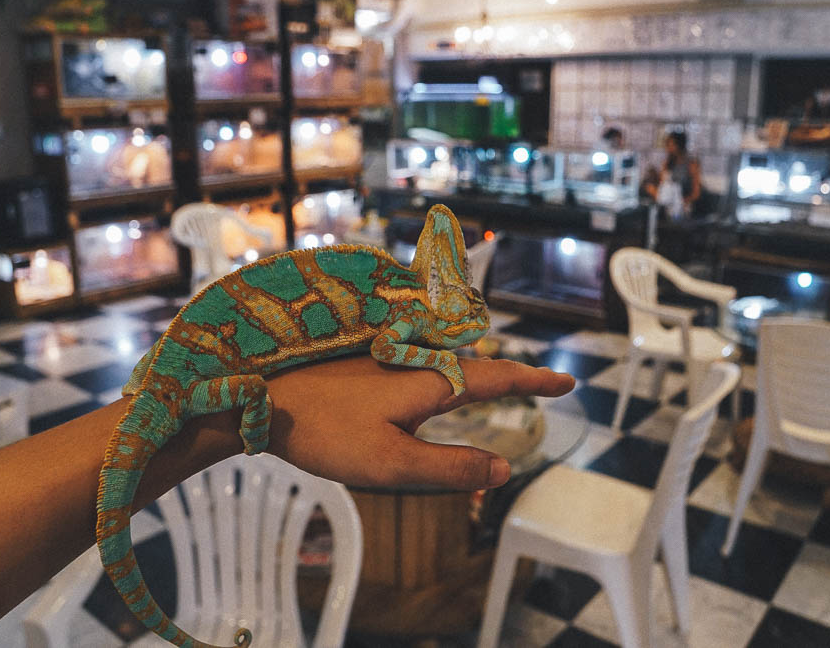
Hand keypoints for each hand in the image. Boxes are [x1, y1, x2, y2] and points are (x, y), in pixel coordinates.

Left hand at [261, 355, 574, 489]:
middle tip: (541, 385)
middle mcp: (415, 361)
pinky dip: (447, 376)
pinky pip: (424, 366)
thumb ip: (450, 467)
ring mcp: (390, 360)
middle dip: (512, 377)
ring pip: (449, 365)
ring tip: (502, 386)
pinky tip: (436, 388)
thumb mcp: (392, 463)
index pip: (498, 377)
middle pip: (477, 367)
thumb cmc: (324, 431)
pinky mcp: (368, 366)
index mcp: (430, 380)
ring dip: (479, 375)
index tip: (568, 381)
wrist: (261, 399)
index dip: (534, 381)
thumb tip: (505, 468)